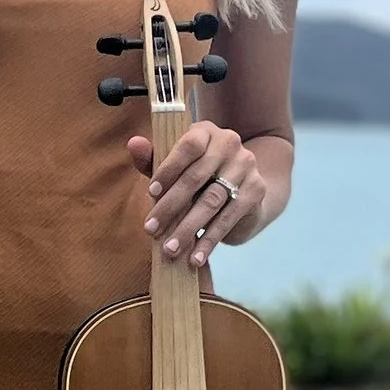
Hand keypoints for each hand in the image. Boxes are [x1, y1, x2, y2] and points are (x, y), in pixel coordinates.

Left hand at [128, 124, 266, 267]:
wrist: (240, 193)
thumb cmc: (197, 178)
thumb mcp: (173, 169)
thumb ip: (152, 159)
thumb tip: (133, 143)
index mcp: (206, 131)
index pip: (188, 145)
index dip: (168, 169)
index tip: (150, 193)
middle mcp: (229, 143)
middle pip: (196, 177)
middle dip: (170, 207)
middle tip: (151, 230)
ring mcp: (246, 165)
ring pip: (212, 201)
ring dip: (188, 229)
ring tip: (170, 249)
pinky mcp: (256, 190)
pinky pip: (228, 218)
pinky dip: (209, 240)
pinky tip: (195, 257)